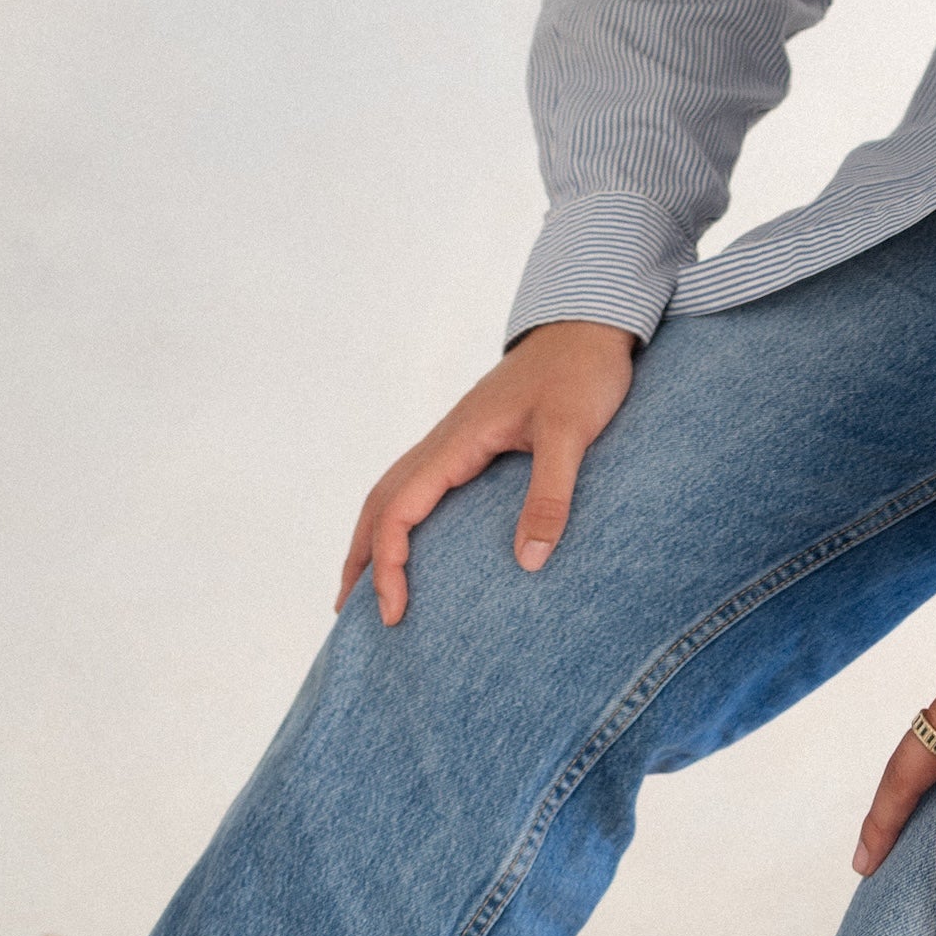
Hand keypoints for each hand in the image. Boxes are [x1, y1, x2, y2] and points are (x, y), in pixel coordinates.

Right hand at [336, 318, 635, 625]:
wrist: (589, 324)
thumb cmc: (582, 372)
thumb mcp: (571, 432)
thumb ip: (550, 494)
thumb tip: (528, 563)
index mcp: (459, 439)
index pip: (400, 506)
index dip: (388, 562)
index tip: (392, 611)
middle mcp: (447, 438)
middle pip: (382, 499)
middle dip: (360, 555)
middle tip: (346, 611)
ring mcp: (458, 437)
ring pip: (396, 488)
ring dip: (374, 534)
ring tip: (365, 583)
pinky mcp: (474, 438)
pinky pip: (422, 481)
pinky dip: (402, 514)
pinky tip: (417, 537)